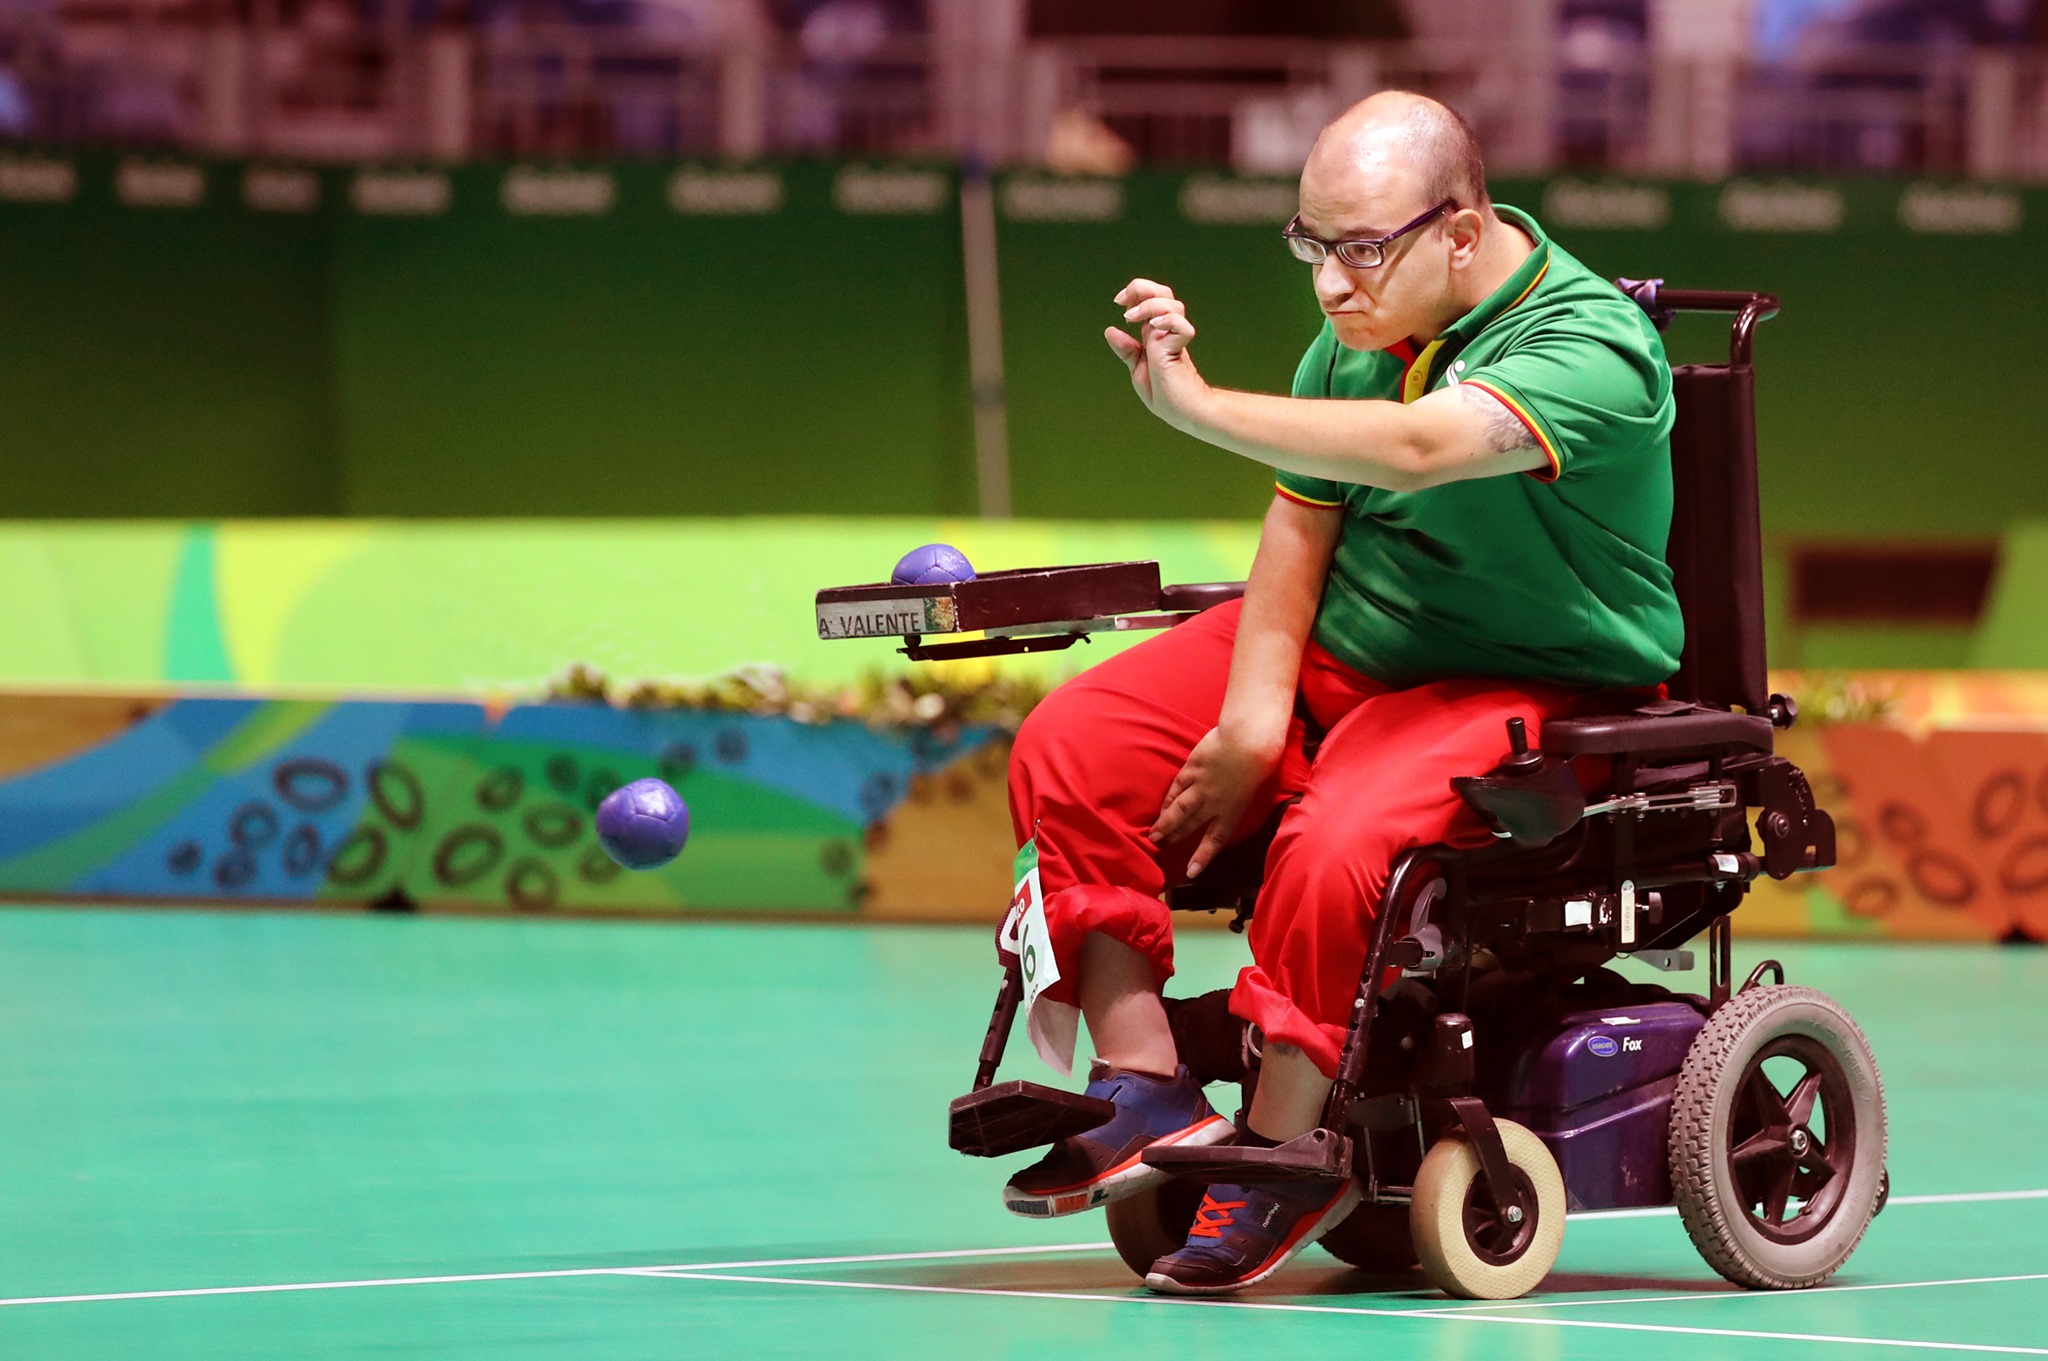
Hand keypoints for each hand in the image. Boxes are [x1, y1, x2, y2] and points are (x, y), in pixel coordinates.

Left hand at [1106, 279, 1206, 426]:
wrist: (1182, 412)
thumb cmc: (1165, 394)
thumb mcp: (1138, 369)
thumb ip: (1127, 350)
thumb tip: (1110, 330)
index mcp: (1155, 333)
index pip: (1151, 298)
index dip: (1136, 292)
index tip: (1119, 301)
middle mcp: (1165, 331)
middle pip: (1163, 293)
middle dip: (1142, 288)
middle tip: (1122, 302)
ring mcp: (1174, 338)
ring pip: (1171, 304)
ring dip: (1148, 305)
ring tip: (1131, 318)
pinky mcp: (1180, 348)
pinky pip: (1180, 325)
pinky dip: (1168, 320)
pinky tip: (1154, 327)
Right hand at [1149, 724, 1280, 879]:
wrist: (1248, 740)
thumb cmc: (1258, 760)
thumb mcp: (1251, 786)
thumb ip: (1234, 798)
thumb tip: (1222, 803)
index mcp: (1232, 810)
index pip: (1215, 839)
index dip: (1203, 856)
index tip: (1192, 872)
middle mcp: (1214, 802)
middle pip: (1191, 824)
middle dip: (1177, 837)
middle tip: (1163, 847)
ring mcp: (1200, 786)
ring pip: (1179, 809)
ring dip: (1166, 823)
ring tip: (1154, 834)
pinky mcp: (1192, 770)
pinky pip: (1176, 788)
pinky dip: (1168, 800)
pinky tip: (1161, 808)